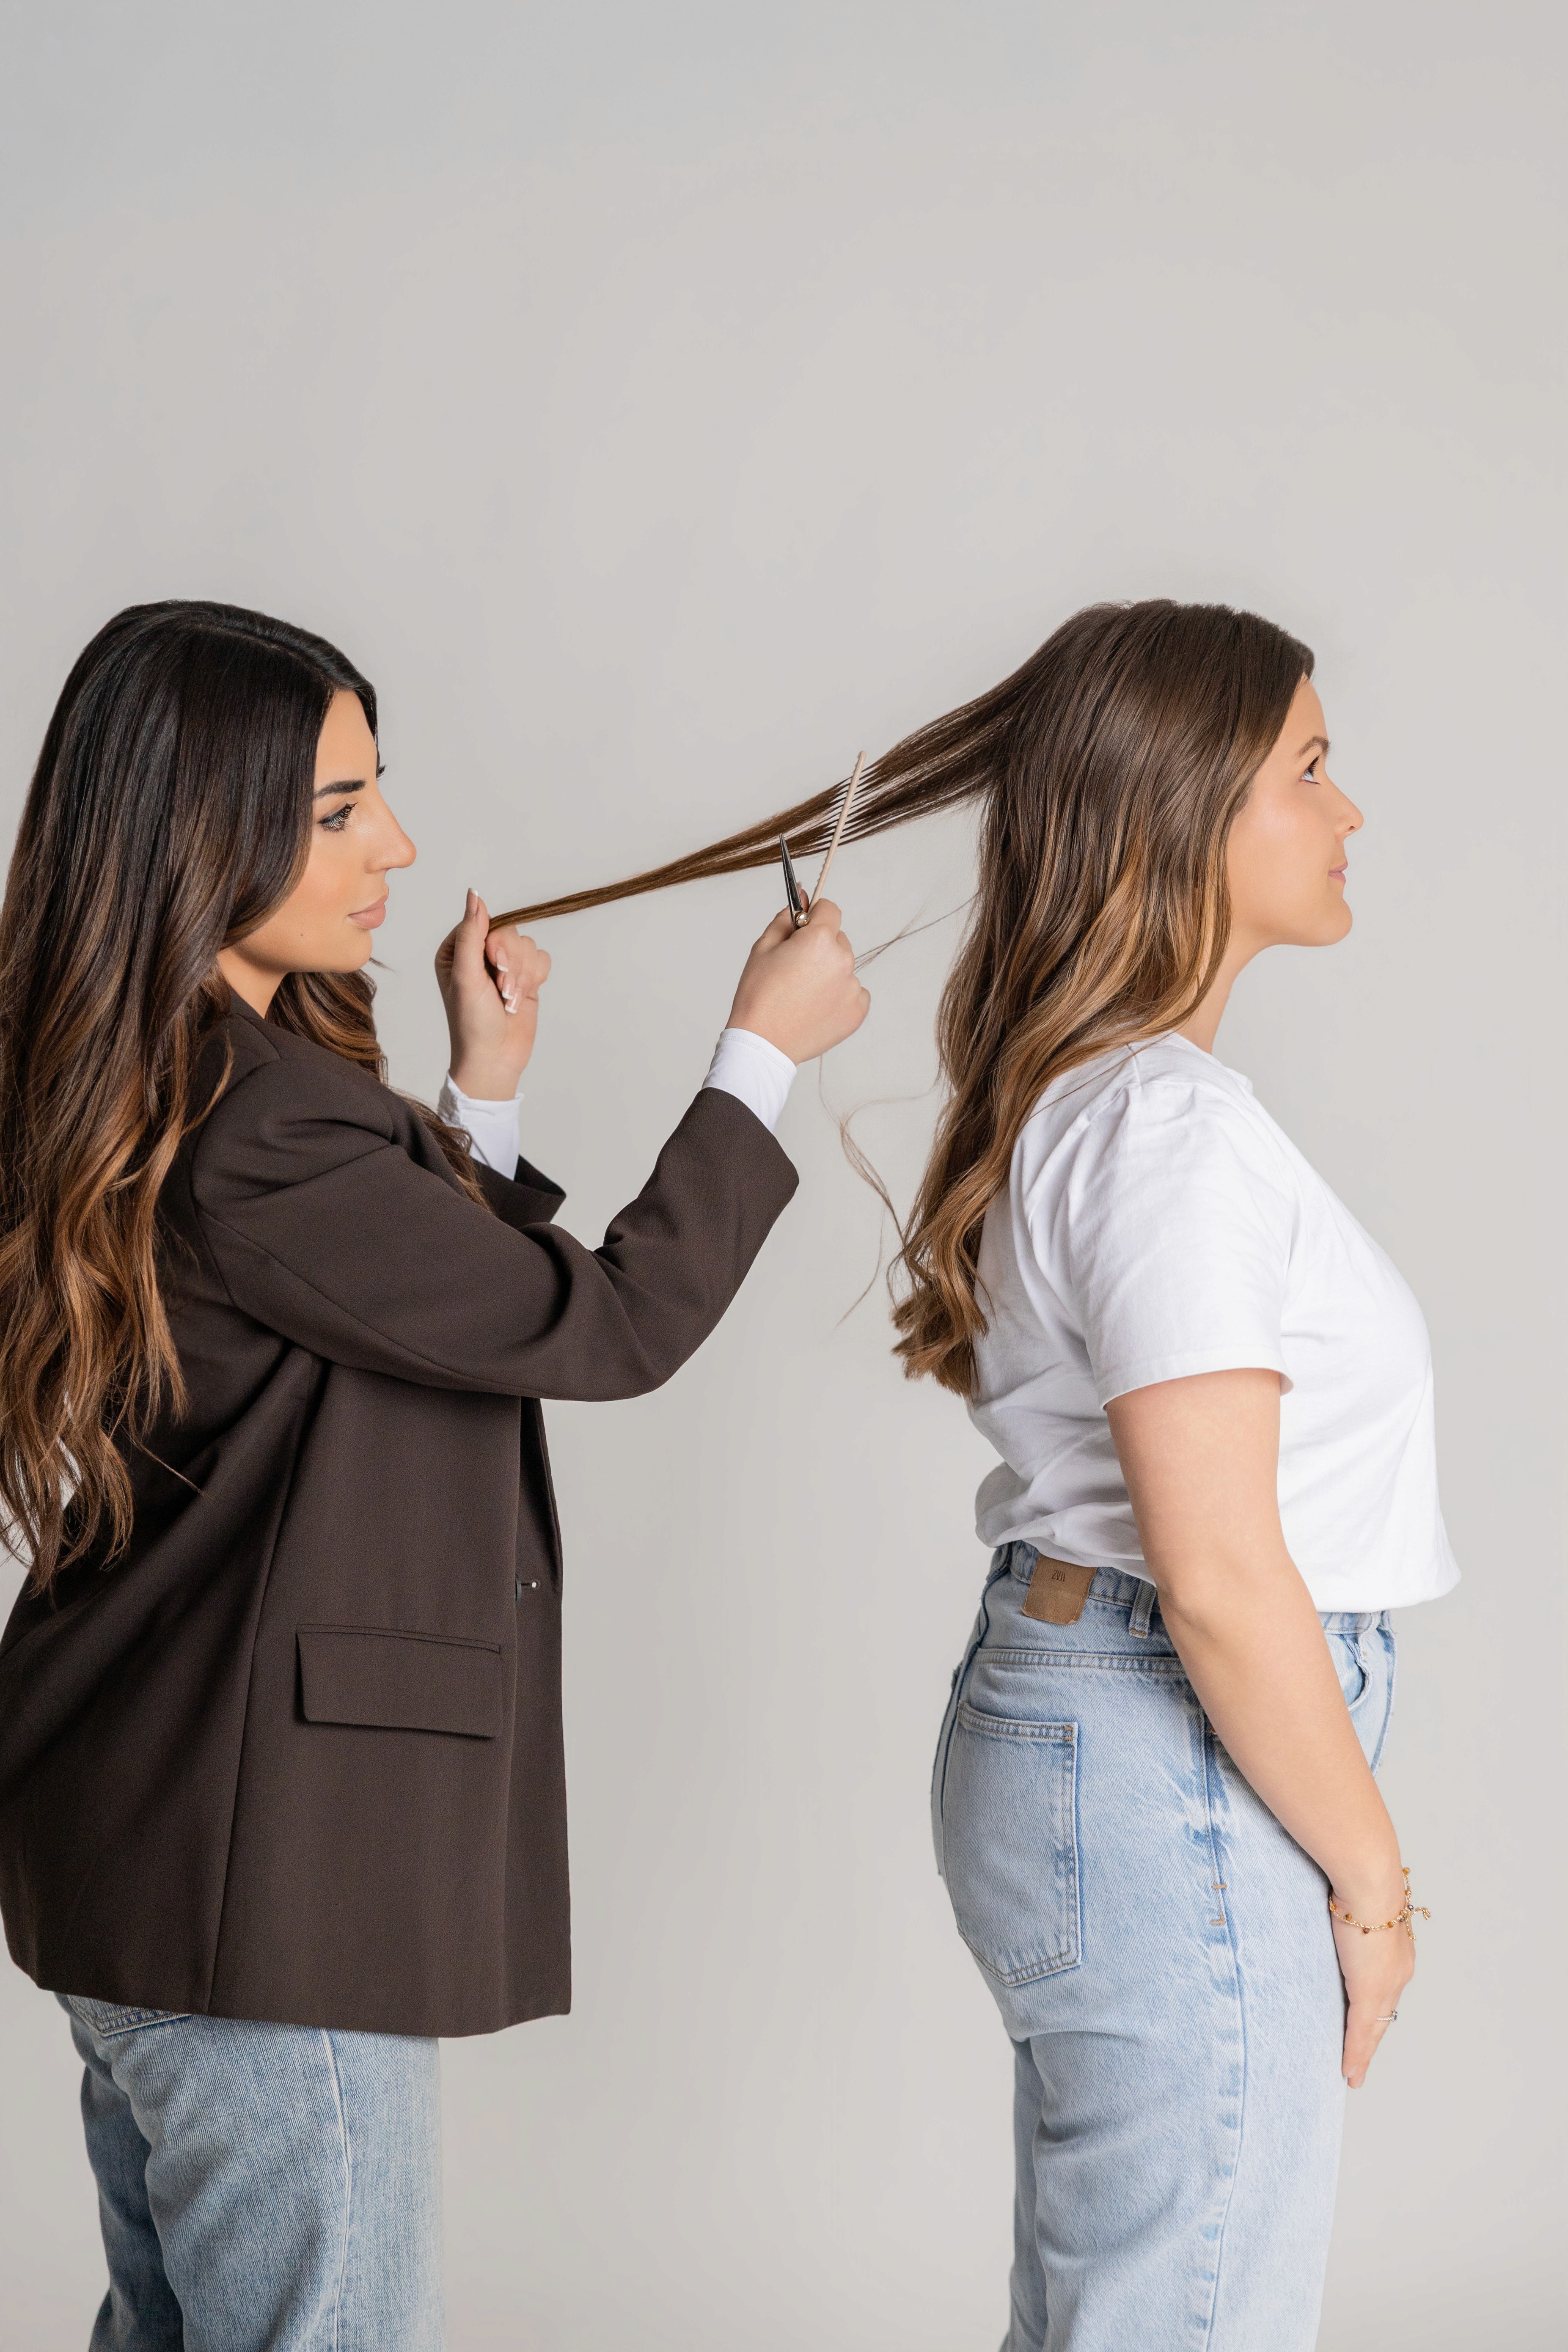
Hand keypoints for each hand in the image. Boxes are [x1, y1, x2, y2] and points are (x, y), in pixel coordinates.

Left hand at [434, 890, 550, 1098]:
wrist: (495, 1058)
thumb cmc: (471, 1022)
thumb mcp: (465, 975)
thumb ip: (471, 933)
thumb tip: (474, 893)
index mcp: (458, 949)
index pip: (485, 922)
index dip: (495, 942)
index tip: (493, 966)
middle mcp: (480, 954)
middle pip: (511, 932)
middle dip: (511, 964)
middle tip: (501, 990)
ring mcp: (504, 966)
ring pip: (528, 946)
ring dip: (522, 976)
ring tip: (508, 1000)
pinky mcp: (525, 978)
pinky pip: (542, 959)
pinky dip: (534, 979)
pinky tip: (521, 999)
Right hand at [725, 898, 869, 1062]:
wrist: (763, 1043)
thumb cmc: (758, 995)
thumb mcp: (764, 947)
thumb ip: (787, 917)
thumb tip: (803, 896)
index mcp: (820, 939)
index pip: (830, 910)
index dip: (814, 917)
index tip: (803, 931)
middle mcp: (843, 960)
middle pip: (838, 939)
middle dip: (820, 947)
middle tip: (795, 969)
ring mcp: (853, 988)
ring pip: (844, 967)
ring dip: (829, 972)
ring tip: (803, 993)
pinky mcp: (858, 1011)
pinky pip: (853, 992)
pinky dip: (839, 996)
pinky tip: (816, 1007)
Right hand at [1331, 1873, 1417, 2088]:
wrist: (1370, 1882)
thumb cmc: (1359, 1880)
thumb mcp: (1357, 1904)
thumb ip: (1348, 1916)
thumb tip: (1333, 1907)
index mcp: (1396, 1952)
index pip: (1385, 1990)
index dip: (1376, 2011)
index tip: (1368, 2026)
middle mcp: (1397, 1972)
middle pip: (1383, 2016)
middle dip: (1372, 2041)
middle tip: (1360, 2063)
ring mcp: (1386, 1984)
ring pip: (1374, 2030)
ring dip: (1363, 2054)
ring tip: (1353, 2074)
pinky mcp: (1370, 1991)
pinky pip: (1361, 2031)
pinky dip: (1356, 2053)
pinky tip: (1349, 2071)